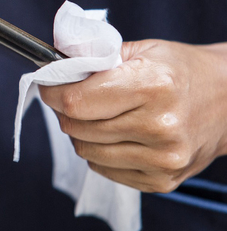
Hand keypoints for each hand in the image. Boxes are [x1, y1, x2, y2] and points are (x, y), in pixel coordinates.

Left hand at [39, 40, 226, 192]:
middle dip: (64, 111)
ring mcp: (163, 159)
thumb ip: (96, 57)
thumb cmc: (181, 70)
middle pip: (77, 127)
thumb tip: (55, 66)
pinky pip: (104, 169)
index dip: (53, 92)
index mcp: (153, 86)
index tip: (49, 85)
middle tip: (71, 98)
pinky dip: (98, 151)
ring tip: (95, 115)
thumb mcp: (141, 49)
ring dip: (80, 132)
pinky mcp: (162, 181)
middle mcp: (160, 127)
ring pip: (86, 151)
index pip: (77, 101)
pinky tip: (114, 134)